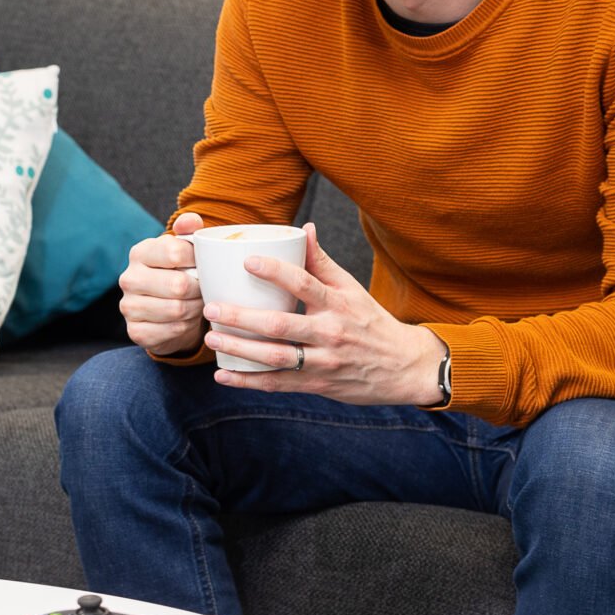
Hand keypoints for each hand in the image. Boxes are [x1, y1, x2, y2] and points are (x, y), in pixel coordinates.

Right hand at [117, 213, 212, 358]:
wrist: (165, 312)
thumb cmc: (178, 274)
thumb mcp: (184, 251)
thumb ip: (189, 231)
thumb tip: (191, 221)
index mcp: (140, 253)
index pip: (174, 252)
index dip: (197, 260)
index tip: (202, 266)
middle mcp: (129, 278)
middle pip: (178, 285)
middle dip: (199, 290)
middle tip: (203, 290)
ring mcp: (128, 306)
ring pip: (176, 310)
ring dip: (194, 310)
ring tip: (196, 304)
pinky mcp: (135, 331)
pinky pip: (170, 331)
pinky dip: (185, 327)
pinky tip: (185, 321)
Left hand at [203, 224, 446, 406]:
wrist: (404, 368)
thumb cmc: (371, 322)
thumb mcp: (351, 289)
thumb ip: (322, 262)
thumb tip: (304, 229)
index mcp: (338, 304)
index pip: (304, 284)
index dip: (276, 271)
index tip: (248, 261)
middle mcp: (330, 333)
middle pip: (281, 326)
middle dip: (242, 318)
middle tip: (212, 308)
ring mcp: (323, 362)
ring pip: (276, 358)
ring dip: (240, 350)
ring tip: (211, 339)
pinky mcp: (317, 385)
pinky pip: (279, 384)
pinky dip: (249, 381)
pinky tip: (224, 375)